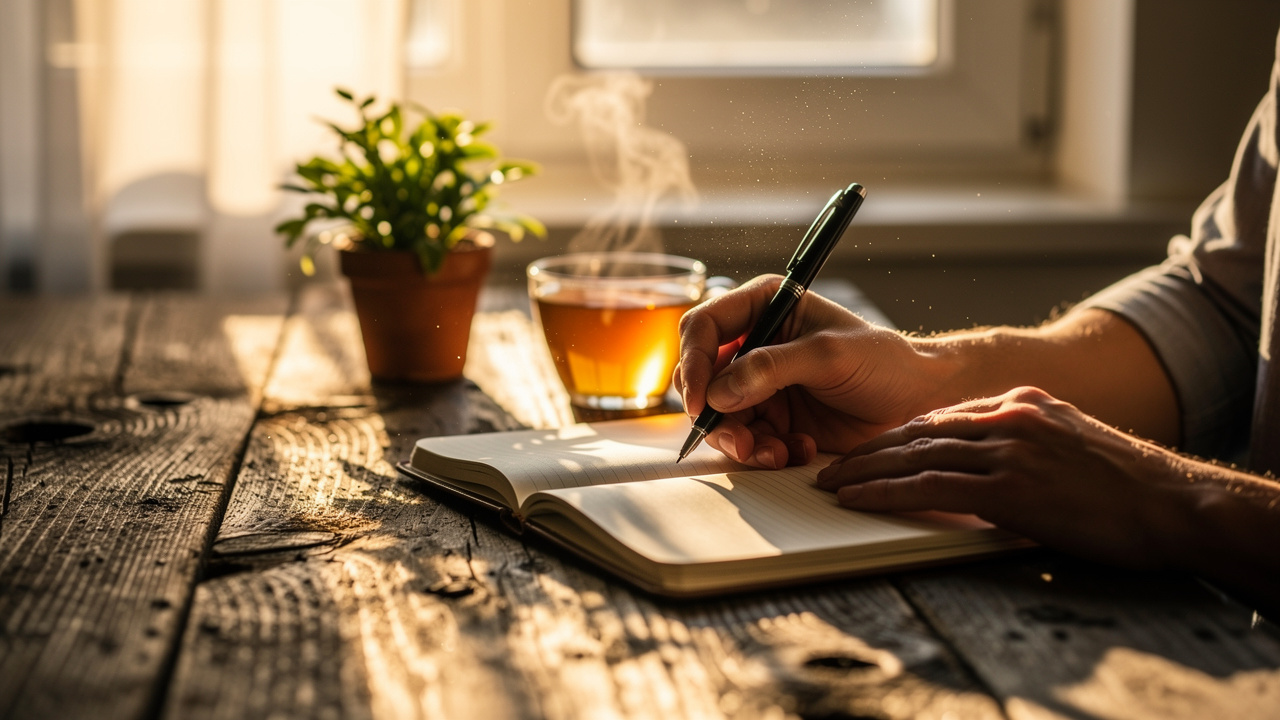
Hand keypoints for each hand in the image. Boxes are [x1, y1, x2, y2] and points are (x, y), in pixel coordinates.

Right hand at [674, 275, 938, 468]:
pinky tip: (797, 450)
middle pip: (701, 378)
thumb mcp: (828, 355)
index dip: (693, 362)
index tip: (700, 400)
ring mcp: (759, 383)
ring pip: (719, 416)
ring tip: (774, 453)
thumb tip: (718, 392)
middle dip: (715, 415)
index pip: (704, 327)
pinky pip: (746, 440)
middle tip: (740, 440)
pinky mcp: (771, 418)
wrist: (914, 401)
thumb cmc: (882, 361)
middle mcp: (754, 343)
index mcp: (764, 306)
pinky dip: (765, 452)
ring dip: (742, 441)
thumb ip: (771, 368)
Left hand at [815, 386, 1221, 568]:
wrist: (1171, 504)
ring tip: (832, 483)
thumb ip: (1024, 446)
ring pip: (914, 454)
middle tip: (834, 466)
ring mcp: (1006, 449)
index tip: (871, 450)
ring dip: (865, 471)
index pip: (942, 417)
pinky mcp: (1005, 486)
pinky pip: (927, 487)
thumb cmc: (1126, 488)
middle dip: (870, 450)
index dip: (898, 436)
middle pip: (918, 430)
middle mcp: (1008, 417)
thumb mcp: (1069, 445)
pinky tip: (856, 499)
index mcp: (1021, 403)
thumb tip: (988, 467)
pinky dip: (884, 493)